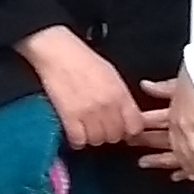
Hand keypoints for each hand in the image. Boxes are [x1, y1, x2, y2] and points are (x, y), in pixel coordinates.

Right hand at [20, 26, 145, 152]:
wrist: (57, 52)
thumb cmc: (83, 60)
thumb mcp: (112, 75)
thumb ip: (122, 97)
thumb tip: (127, 117)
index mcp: (120, 94)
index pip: (135, 127)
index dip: (129, 131)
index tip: (122, 129)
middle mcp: (107, 105)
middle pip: (116, 137)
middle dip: (109, 134)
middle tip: (100, 126)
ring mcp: (88, 112)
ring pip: (97, 141)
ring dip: (92, 137)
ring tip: (86, 126)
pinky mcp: (69, 116)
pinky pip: (78, 140)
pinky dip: (76, 139)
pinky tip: (74, 129)